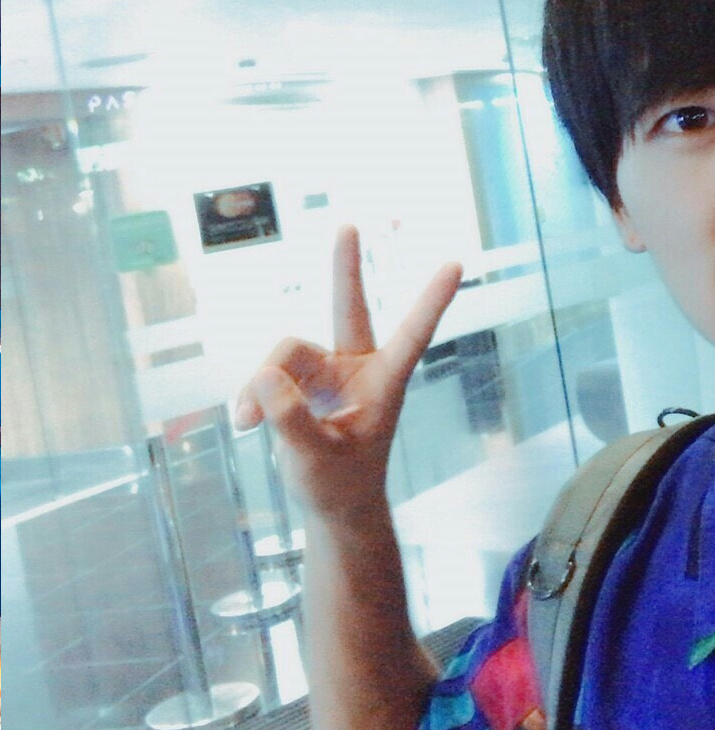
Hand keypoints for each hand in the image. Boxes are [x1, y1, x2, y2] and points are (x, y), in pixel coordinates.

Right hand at [235, 225, 461, 520]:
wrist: (333, 504)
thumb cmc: (339, 484)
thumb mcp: (316, 460)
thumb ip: (292, 420)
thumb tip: (263, 376)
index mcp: (385, 382)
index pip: (412, 334)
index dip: (431, 301)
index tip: (456, 264)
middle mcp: (359, 367)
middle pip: (348, 309)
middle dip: (345, 268)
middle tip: (350, 224)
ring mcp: (329, 371)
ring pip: (286, 353)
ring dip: (261, 386)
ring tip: (246, 423)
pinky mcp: (302, 380)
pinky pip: (268, 373)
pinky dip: (252, 396)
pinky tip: (244, 423)